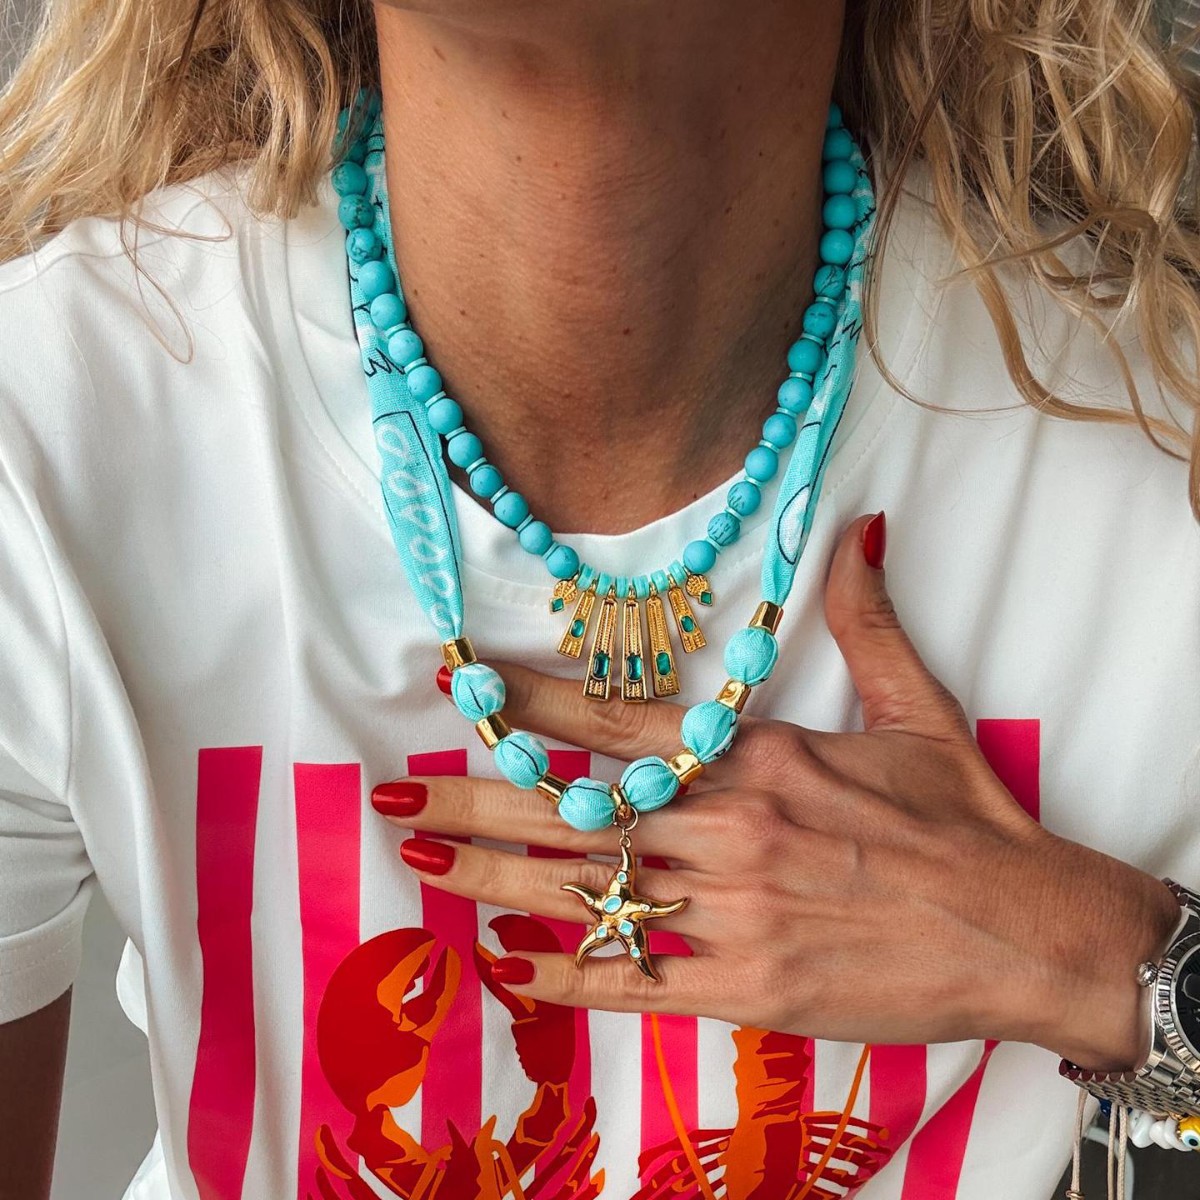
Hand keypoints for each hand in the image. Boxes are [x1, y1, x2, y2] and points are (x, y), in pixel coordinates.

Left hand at [373, 513, 1178, 1069]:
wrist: (1029, 934)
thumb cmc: (967, 824)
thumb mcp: (918, 712)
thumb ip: (864, 622)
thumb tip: (857, 532)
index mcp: (764, 753)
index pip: (619, 719)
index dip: (529, 702)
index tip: (461, 685)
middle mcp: (734, 825)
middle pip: (576, 806)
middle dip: (475, 794)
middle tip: (392, 789)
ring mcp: (735, 911)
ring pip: (586, 887)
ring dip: (494, 871)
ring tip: (422, 854)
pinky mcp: (750, 988)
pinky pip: (634, 978)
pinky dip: (563, 971)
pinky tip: (505, 962)